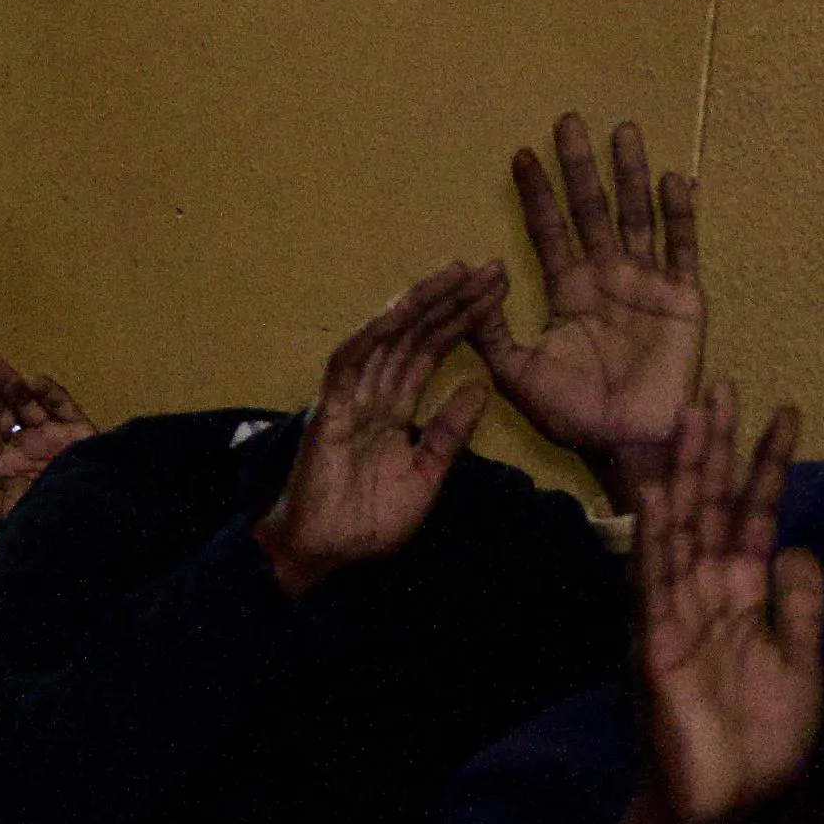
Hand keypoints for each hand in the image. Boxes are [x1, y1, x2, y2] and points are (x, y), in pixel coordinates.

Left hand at [0, 356, 94, 530]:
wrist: (87, 520)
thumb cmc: (39, 517)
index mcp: (4, 468)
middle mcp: (25, 449)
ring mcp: (52, 437)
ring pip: (26, 402)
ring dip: (7, 381)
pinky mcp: (78, 431)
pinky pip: (62, 405)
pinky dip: (48, 391)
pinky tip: (30, 380)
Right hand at [253, 264, 507, 597]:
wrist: (325, 555)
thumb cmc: (367, 523)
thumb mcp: (426, 474)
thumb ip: (450, 432)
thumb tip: (482, 387)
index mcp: (394, 409)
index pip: (432, 352)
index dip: (464, 321)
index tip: (499, 293)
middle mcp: (372, 394)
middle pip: (416, 335)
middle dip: (453, 300)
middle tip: (491, 268)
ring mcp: (349, 398)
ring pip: (388, 336)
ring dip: (421, 302)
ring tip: (459, 272)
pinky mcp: (328, 409)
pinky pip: (350, 360)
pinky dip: (375, 331)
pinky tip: (403, 307)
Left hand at [478, 113, 704, 500]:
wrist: (625, 445)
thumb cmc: (572, 416)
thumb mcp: (516, 373)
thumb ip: (490, 330)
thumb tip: (475, 275)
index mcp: (568, 292)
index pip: (548, 230)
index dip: (536, 194)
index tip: (521, 153)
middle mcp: (607, 278)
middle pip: (591, 209)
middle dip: (580, 166)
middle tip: (568, 120)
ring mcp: (648, 283)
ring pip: (636, 215)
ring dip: (630, 174)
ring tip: (622, 130)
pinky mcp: (685, 297)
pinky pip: (684, 247)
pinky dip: (681, 213)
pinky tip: (675, 177)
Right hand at [633, 387, 823, 823]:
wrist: (719, 804)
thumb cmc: (754, 741)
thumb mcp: (798, 664)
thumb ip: (798, 606)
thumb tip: (798, 547)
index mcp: (740, 595)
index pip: (754, 515)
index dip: (767, 465)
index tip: (785, 412)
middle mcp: (703, 593)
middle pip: (711, 505)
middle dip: (717, 446)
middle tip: (720, 386)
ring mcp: (676, 614)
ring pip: (681, 529)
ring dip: (686, 472)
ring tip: (691, 417)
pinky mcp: (657, 644)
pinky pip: (655, 583)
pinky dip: (656, 539)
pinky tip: (660, 497)